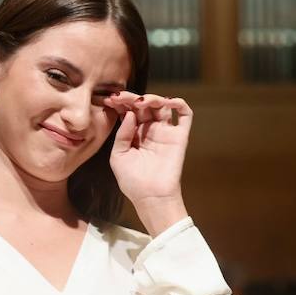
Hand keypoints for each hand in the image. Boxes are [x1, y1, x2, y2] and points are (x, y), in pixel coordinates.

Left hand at [103, 91, 191, 232]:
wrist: (151, 197)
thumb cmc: (132, 181)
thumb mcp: (118, 156)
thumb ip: (122, 134)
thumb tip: (131, 113)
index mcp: (134, 134)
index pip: (129, 111)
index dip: (121, 103)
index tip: (110, 99)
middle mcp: (150, 130)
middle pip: (144, 106)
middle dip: (132, 98)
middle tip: (122, 97)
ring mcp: (165, 132)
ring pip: (162, 106)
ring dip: (152, 98)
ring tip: (141, 102)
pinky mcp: (180, 136)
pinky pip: (185, 115)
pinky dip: (179, 103)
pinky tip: (167, 101)